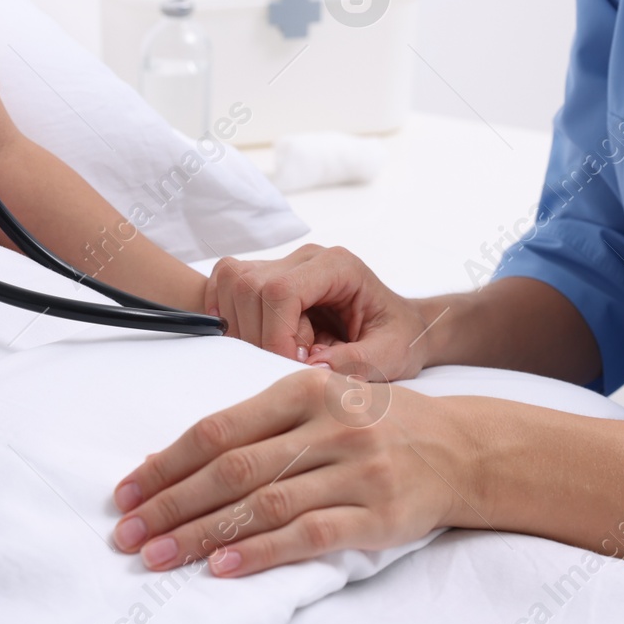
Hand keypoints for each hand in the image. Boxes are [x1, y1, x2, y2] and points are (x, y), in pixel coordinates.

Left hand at [110, 368, 464, 577]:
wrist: (465, 448)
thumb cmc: (379, 422)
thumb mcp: (324, 399)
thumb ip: (260, 422)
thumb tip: (176, 460)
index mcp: (306, 388)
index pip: (219, 429)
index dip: (168, 462)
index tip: (127, 491)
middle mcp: (330, 424)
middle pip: (232, 469)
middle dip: (172, 504)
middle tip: (129, 533)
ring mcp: (356, 469)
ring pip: (264, 504)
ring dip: (203, 535)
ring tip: (160, 556)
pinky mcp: (379, 512)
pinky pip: (309, 535)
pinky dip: (262, 552)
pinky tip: (224, 567)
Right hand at [206, 244, 434, 381]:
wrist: (399, 327)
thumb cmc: (397, 338)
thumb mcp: (389, 357)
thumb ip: (356, 362)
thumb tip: (311, 366)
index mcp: (338, 266)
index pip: (282, 290)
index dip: (276, 335)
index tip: (293, 365)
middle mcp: (305, 257)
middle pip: (249, 286)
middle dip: (259, 336)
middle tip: (291, 362)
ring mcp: (282, 263)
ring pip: (232, 284)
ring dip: (245, 329)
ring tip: (282, 350)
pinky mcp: (263, 276)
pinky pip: (225, 286)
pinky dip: (230, 317)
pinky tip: (259, 339)